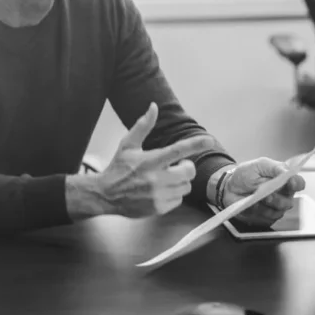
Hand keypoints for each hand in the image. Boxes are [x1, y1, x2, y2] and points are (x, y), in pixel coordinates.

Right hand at [95, 103, 215, 217]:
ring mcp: (158, 195)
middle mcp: (155, 179)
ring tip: (165, 179)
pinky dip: (173, 194)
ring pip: (186, 186)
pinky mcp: (159, 208)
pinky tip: (160, 191)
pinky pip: (179, 200)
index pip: (177, 150)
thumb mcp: (128, 145)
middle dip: (186, 167)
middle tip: (175, 165)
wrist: (106, 195)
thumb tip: (153, 106)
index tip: (209, 140)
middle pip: (189, 172)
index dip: (195, 144)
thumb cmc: (119, 167)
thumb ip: (143, 126)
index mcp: (150, 161)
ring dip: (179, 181)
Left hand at [218, 158, 305, 226]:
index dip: (297, 184)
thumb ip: (274, 167)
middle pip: (289, 201)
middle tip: (267, 194)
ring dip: (268, 206)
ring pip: (279, 211)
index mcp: (284, 180)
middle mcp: (283, 195)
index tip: (290, 182)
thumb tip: (287, 172)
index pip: (298, 183)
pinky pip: (268, 218)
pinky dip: (259, 212)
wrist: (229, 187)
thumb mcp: (259, 165)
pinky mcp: (267, 217)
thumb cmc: (245, 175)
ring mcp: (275, 207)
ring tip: (257, 199)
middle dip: (278, 198)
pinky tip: (252, 205)